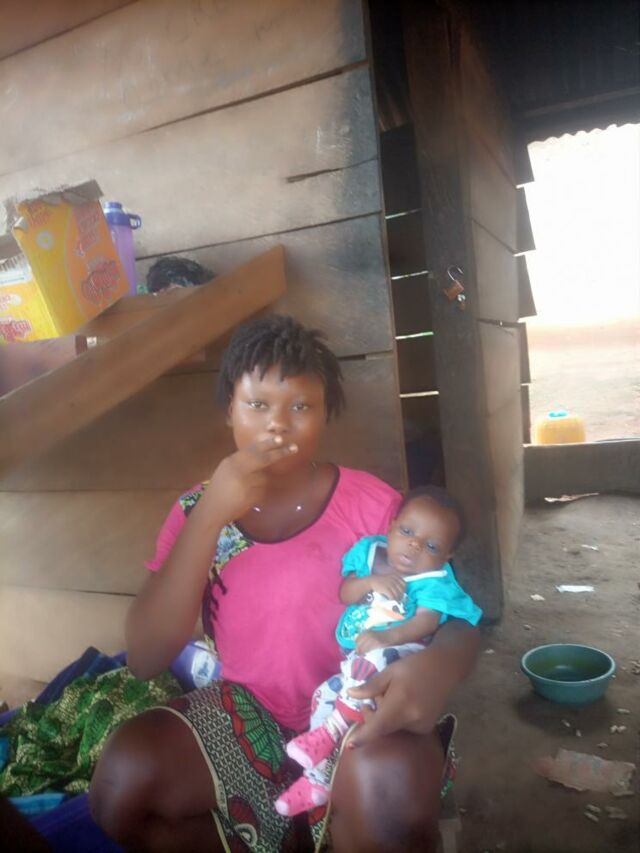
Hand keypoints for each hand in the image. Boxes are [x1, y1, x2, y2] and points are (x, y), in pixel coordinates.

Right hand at [207, 435, 297, 523]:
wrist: (211, 510)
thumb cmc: (218, 491)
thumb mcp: (226, 471)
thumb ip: (241, 463)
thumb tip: (259, 454)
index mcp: (231, 461)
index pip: (252, 449)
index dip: (267, 444)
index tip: (280, 439)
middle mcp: (239, 469)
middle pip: (263, 458)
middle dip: (279, 452)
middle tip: (294, 448)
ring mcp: (245, 482)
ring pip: (263, 478)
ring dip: (259, 484)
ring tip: (243, 492)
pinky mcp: (250, 494)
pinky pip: (262, 491)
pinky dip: (257, 494)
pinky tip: (244, 499)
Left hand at [346, 622, 479, 747]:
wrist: (445, 668)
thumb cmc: (415, 665)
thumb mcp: (390, 671)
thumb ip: (371, 686)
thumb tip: (350, 695)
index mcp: (400, 704)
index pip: (377, 727)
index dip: (362, 737)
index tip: (348, 745)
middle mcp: (411, 720)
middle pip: (383, 728)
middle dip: (372, 719)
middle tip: (369, 703)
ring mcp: (421, 726)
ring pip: (393, 727)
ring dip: (385, 716)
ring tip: (389, 696)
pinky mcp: (426, 727)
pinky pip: (404, 727)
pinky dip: (397, 718)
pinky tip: (402, 702)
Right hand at [369, 572, 405, 600]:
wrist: (371, 581)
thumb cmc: (380, 581)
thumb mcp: (389, 578)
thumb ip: (395, 583)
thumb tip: (402, 592)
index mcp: (395, 576)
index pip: (404, 584)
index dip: (404, 590)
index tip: (402, 593)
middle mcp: (394, 579)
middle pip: (402, 590)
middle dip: (401, 595)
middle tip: (399, 599)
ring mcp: (390, 584)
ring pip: (397, 594)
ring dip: (397, 599)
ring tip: (395, 601)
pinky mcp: (386, 589)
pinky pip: (392, 596)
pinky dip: (392, 599)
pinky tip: (390, 600)